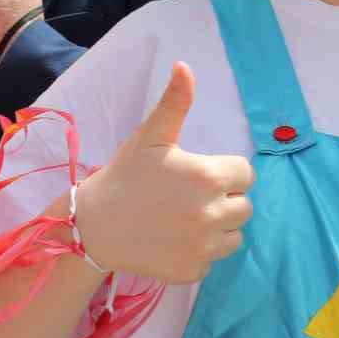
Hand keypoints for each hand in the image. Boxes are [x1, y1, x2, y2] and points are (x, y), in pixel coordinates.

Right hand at [69, 63, 254, 282]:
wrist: (94, 226)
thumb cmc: (125, 176)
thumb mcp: (151, 136)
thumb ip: (175, 102)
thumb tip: (184, 66)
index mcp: (209, 177)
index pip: (245, 173)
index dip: (224, 171)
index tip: (198, 174)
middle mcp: (213, 213)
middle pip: (244, 205)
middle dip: (223, 198)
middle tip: (189, 196)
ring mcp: (204, 246)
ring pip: (234, 234)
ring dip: (218, 226)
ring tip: (185, 217)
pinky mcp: (193, 270)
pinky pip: (213, 258)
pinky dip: (200, 250)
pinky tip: (175, 239)